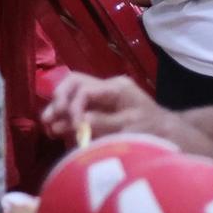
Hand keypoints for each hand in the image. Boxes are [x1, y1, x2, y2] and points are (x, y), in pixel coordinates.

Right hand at [42, 73, 167, 142]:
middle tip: (49, 120)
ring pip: (71, 92)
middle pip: (73, 83)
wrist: (163, 129)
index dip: (72, 106)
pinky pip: (75, 104)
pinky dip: (64, 115)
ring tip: (49, 127)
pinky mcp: (96, 105)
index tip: (69, 126)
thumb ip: (103, 122)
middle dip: (58, 100)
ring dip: (57, 108)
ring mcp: (101, 94)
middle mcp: (106, 86)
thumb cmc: (149, 126)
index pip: (84, 89)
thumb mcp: (129, 126)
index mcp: (116, 87)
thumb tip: (78, 120)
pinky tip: (56, 129)